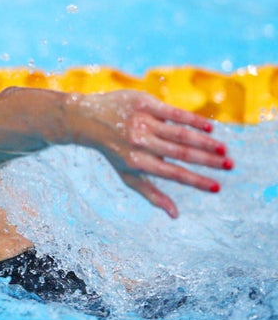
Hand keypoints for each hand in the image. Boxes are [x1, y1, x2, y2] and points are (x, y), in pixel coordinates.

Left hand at [77, 90, 232, 217]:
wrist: (88, 119)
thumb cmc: (115, 151)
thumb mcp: (128, 174)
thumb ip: (152, 194)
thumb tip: (175, 215)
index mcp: (136, 162)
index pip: (172, 173)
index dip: (195, 181)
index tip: (217, 187)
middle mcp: (139, 142)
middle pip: (180, 152)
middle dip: (208, 161)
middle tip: (230, 165)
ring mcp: (142, 122)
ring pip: (180, 133)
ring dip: (205, 141)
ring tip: (224, 149)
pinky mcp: (144, 103)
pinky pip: (173, 112)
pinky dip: (193, 120)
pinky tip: (210, 128)